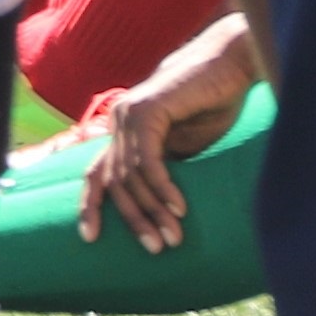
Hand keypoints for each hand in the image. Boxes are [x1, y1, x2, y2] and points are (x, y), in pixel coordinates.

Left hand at [76, 11, 259, 251]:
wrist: (227, 67)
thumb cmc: (210, 106)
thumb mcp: (185, 147)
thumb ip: (166, 169)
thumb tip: (160, 210)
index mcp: (123, 131)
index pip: (96, 173)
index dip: (90, 205)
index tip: (89, 238)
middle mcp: (118, 121)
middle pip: (114, 181)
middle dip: (133, 218)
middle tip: (155, 248)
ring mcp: (129, 114)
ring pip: (132, 174)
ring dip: (153, 209)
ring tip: (174, 237)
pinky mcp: (147, 110)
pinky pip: (149, 158)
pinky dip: (162, 186)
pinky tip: (179, 208)